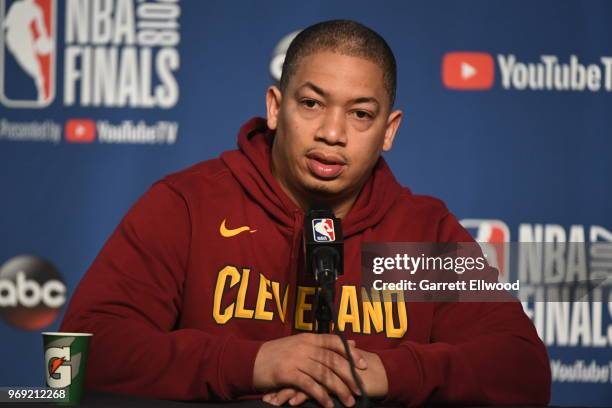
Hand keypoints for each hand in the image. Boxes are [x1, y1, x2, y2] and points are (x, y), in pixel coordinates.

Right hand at [262, 347, 388, 405]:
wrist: (250, 360)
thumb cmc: (277, 354)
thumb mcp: (299, 344)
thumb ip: (322, 344)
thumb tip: (349, 343)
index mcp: (308, 338)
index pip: (335, 342)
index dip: (351, 353)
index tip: (363, 365)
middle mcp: (304, 346)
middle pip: (333, 361)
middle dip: (349, 376)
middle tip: (360, 389)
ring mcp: (296, 359)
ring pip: (324, 374)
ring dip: (339, 389)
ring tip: (349, 401)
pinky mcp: (288, 373)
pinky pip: (309, 385)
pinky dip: (321, 395)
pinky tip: (328, 404)